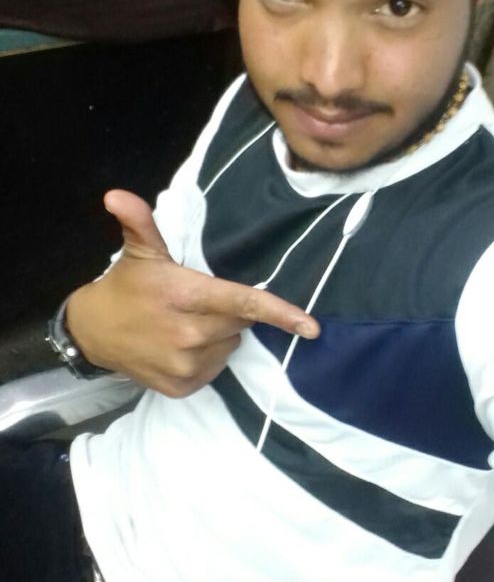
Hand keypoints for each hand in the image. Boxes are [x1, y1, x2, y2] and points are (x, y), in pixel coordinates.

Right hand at [65, 190, 319, 396]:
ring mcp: (185, 364)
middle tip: (200, 303)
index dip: (280, 313)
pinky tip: (182, 347)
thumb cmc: (126, 287)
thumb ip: (140, 222)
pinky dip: (206, 358)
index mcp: (185, 296)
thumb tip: (117, 195)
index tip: (311, 326)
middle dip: (230, 312)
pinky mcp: (181, 387)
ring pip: (230, 347)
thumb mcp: (138, 252)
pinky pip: (214, 370)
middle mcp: (188, 334)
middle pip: (240, 323)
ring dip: (219, 336)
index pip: (242, 303)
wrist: (94, 333)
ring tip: (187, 325)